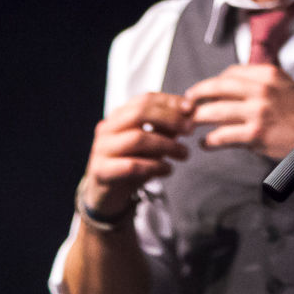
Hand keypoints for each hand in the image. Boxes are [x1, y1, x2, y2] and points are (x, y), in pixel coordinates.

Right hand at [81, 91, 191, 215]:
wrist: (106, 194)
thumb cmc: (132, 162)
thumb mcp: (152, 142)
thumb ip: (166, 128)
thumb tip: (190, 112)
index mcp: (119, 116)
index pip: (144, 99)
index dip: (170, 101)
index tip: (192, 108)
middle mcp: (107, 128)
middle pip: (139, 113)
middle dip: (170, 119)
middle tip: (190, 130)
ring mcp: (101, 149)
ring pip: (137, 138)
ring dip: (166, 145)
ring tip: (184, 154)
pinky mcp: (101, 171)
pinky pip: (131, 166)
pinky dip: (154, 166)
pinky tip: (168, 169)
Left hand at [184, 64, 293, 159]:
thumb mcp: (290, 85)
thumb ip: (267, 81)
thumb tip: (242, 82)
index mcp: (268, 74)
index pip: (230, 73)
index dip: (213, 82)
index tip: (205, 90)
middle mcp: (260, 90)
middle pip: (216, 88)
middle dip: (195, 95)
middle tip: (185, 103)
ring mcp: (256, 112)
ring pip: (214, 112)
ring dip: (197, 119)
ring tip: (190, 125)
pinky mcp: (255, 134)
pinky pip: (222, 137)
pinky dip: (209, 142)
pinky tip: (205, 144)